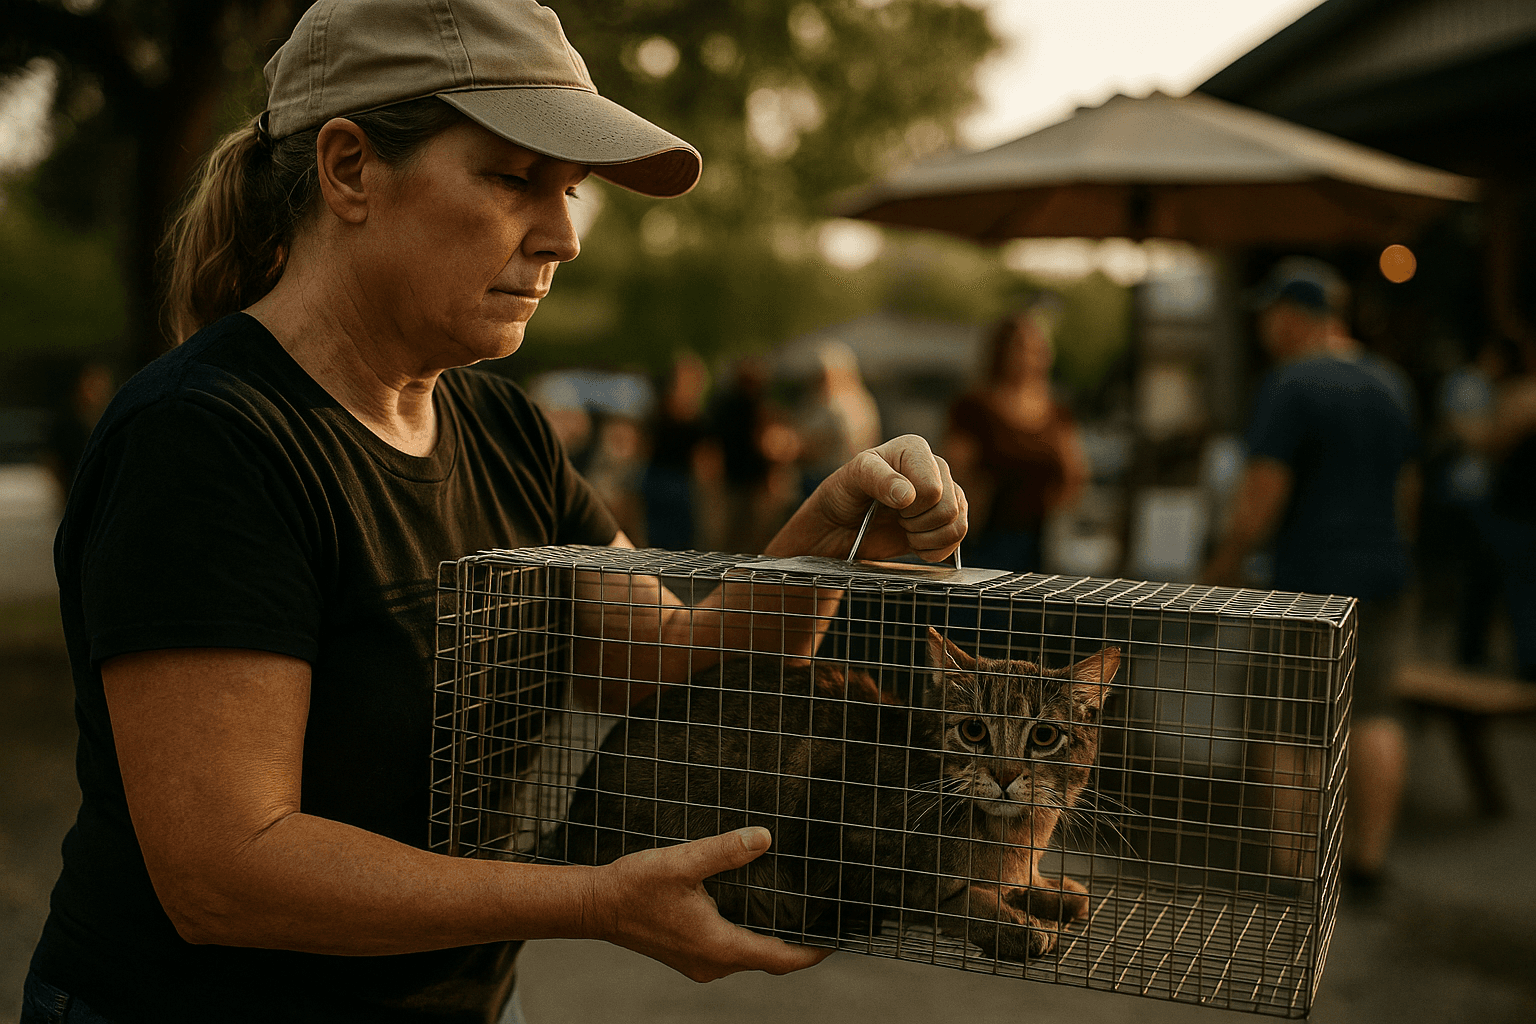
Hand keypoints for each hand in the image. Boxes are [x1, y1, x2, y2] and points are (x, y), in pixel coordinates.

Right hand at [593, 827, 830, 981]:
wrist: (596, 905)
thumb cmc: (635, 887)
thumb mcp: (684, 863)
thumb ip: (725, 851)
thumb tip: (763, 838)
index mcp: (719, 947)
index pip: (780, 960)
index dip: (813, 952)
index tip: (837, 938)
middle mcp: (713, 964)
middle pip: (769, 961)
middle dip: (797, 944)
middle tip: (822, 919)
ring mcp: (700, 963)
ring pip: (749, 957)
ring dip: (772, 941)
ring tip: (796, 915)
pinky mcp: (689, 956)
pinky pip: (731, 952)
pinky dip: (750, 938)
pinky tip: (755, 914)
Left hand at [768, 434, 966, 562]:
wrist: (841, 524)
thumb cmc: (844, 495)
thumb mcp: (852, 479)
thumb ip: (878, 479)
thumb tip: (909, 495)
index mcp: (915, 449)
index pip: (932, 489)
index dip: (910, 507)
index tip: (888, 504)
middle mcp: (936, 468)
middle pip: (949, 509)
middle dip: (917, 523)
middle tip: (895, 518)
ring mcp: (946, 493)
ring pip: (958, 526)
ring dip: (926, 538)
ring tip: (904, 529)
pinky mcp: (948, 519)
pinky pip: (958, 540)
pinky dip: (934, 550)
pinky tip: (914, 542)